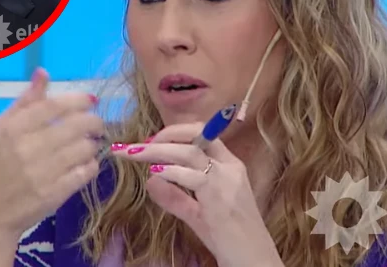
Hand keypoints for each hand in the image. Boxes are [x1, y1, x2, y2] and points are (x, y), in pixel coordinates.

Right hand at [0, 68, 104, 243]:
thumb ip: (24, 101)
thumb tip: (43, 73)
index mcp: (12, 129)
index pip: (55, 106)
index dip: (79, 100)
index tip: (90, 100)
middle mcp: (28, 148)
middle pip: (77, 125)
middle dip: (94, 121)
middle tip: (96, 124)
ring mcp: (43, 172)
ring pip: (86, 147)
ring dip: (92, 144)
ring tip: (87, 145)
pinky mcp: (55, 193)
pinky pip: (86, 171)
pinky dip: (90, 165)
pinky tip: (84, 164)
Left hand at [112, 124, 283, 266]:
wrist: (254, 260)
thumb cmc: (231, 238)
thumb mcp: (198, 213)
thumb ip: (175, 197)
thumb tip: (150, 180)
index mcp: (230, 165)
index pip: (204, 134)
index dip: (175, 133)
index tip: (152, 140)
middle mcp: (230, 167)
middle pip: (194, 137)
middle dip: (161, 136)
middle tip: (134, 146)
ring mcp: (226, 181)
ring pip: (189, 152)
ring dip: (157, 150)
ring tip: (132, 154)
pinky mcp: (219, 199)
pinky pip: (191, 177)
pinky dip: (169, 172)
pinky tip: (154, 174)